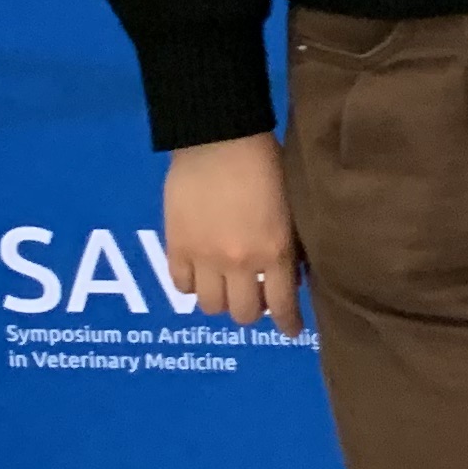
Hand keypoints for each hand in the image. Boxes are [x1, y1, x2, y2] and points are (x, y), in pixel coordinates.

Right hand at [162, 135, 303, 333]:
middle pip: (243, 314)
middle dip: (253, 311)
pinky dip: (191, 284)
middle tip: (255, 298)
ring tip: (225, 285)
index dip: (288, 323)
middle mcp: (240, 263)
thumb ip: (288, 244)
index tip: (291, 330)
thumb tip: (290, 272)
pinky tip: (199, 272)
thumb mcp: (291, 207)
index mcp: (275, 251)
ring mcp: (205, 258)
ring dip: (220, 300)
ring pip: (210, 306)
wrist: (219, 138)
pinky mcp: (176, 246)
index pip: (283, 305)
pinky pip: (181, 285)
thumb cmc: (266, 163)